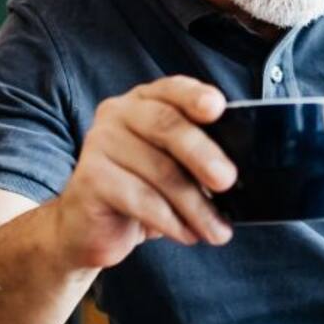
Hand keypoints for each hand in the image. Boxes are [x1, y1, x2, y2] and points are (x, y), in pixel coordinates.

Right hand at [54, 75, 236, 268]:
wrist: (87, 228)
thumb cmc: (140, 191)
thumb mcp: (172, 167)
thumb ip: (197, 157)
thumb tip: (236, 173)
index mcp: (144, 100)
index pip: (172, 89)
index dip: (195, 96)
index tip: (217, 108)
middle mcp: (119, 114)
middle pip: (166, 125)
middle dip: (203, 154)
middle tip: (227, 181)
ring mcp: (99, 143)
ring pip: (159, 170)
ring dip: (196, 206)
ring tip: (217, 230)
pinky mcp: (89, 178)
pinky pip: (140, 199)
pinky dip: (171, 221)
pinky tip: (187, 234)